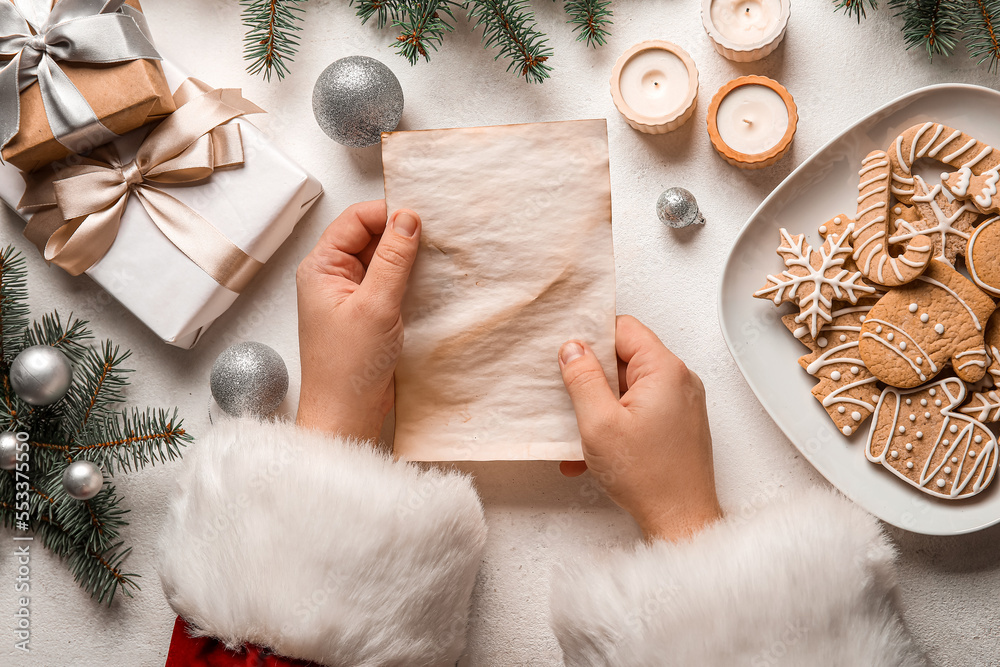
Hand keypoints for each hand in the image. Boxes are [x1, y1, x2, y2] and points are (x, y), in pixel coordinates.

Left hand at [296, 200, 420, 440]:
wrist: (346, 415)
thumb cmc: (347, 369)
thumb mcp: (376, 306)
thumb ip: (393, 259)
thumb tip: (407, 218)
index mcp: (321, 267)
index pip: (355, 219)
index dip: (387, 214)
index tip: (420, 221)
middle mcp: (332, 276)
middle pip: (369, 235)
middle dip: (400, 234)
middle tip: (433, 240)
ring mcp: (350, 294)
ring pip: (382, 258)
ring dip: (407, 258)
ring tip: (433, 263)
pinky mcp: (367, 312)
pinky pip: (389, 282)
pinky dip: (408, 279)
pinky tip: (427, 284)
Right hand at [558, 315, 721, 541]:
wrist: (681, 520)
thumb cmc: (648, 477)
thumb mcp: (599, 423)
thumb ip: (582, 378)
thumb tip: (572, 348)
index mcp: (664, 370)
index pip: (623, 329)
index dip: (591, 337)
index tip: (566, 354)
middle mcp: (679, 380)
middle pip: (625, 357)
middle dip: (592, 377)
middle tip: (567, 395)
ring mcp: (680, 403)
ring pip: (628, 387)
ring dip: (600, 406)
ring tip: (579, 431)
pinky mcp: (676, 424)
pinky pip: (638, 410)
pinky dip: (615, 423)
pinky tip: (594, 451)